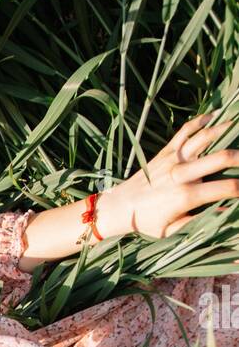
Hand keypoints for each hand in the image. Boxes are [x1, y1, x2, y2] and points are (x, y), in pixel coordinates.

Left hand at [98, 112, 238, 239]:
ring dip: (226, 130)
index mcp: (185, 196)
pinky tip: (215, 116)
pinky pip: (186, 130)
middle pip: (220, 158)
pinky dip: (201, 121)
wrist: (120, 206)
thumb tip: (226, 212)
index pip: (225, 188)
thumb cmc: (147, 222)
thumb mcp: (173, 230)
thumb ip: (200, 221)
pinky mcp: (166, 150)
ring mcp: (173, 158)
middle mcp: (180, 174)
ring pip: (204, 137)